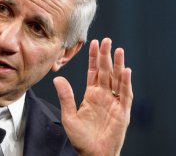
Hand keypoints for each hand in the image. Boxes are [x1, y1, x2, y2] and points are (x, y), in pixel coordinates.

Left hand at [53, 38, 132, 155]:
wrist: (92, 153)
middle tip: (106, 40)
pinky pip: (125, 95)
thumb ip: (65, 96)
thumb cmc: (81, 138)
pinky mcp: (122, 111)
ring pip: (117, 79)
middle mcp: (103, 95)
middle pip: (106, 72)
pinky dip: (126, 83)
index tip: (93, 43)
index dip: (93, 58)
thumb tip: (57, 78)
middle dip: (105, 56)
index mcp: (91, 95)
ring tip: (117, 49)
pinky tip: (125, 70)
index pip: (93, 72)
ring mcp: (114, 102)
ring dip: (117, 64)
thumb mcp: (69, 115)